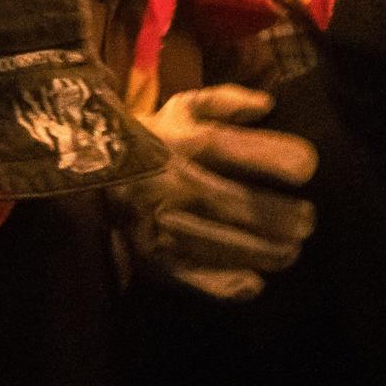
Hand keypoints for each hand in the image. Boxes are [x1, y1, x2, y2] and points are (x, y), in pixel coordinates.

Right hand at [112, 85, 317, 300]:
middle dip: (290, 218)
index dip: (290, 162)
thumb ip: (224, 100)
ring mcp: (162, 222)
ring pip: (231, 246)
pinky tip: (253, 283)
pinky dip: (229, 285)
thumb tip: (266, 105)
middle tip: (305, 222)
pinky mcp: (151, 254)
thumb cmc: (146, 137)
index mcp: (188, 142)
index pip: (251, 153)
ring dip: (272, 253)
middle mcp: (177, 182)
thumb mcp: (180, 107)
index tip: (304, 170)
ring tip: (288, 251)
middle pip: (248, 208)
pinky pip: (196, 278)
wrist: (80, 166)